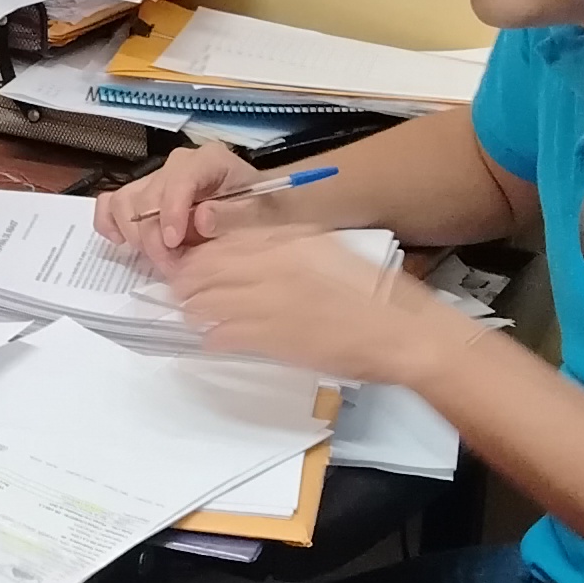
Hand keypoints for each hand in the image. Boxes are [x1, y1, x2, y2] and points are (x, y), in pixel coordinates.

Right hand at [93, 143, 250, 265]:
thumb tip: (200, 218)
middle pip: (146, 198)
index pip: (178, 180)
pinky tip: (123, 242)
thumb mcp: (258, 216)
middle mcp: (178, 163)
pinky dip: (111, 224)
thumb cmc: (261, 213)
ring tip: (161, 259)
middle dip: (155, 239)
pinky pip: (111, 204)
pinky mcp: (142, 194)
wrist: (260, 214)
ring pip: (124, 203)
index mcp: (209, 160)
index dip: (171, 212)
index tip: (174, 243)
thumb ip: (231, 215)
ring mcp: (156, 178)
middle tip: (173, 267)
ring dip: (136, 238)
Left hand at [173, 226, 446, 387]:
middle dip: (187, 283)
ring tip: (197, 316)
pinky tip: (217, 338)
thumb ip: (285, 246)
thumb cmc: (371, 291)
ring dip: (195, 311)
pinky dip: (214, 337)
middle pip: (203, 271)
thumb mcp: (327, 250)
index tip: (192, 264)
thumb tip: (246, 250)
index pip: (219, 242)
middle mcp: (271, 267)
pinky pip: (223, 336)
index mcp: (286, 242)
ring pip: (205, 304)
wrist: (400, 331)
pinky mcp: (272, 340)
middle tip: (183, 292)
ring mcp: (269, 304)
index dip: (198, 255)